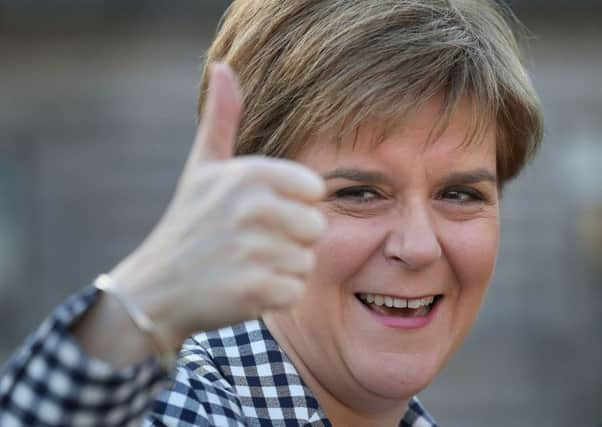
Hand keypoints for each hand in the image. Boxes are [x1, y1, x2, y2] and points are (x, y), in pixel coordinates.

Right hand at [109, 63, 325, 349]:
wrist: (155, 289)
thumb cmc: (188, 224)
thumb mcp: (202, 167)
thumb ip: (222, 119)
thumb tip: (222, 66)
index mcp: (249, 174)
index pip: (314, 190)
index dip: (293, 205)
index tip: (260, 214)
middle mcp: (253, 208)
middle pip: (316, 228)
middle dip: (290, 241)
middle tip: (251, 245)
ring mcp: (253, 251)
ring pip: (306, 262)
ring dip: (281, 269)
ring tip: (244, 265)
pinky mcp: (254, 291)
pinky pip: (295, 291)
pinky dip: (275, 296)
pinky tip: (244, 288)